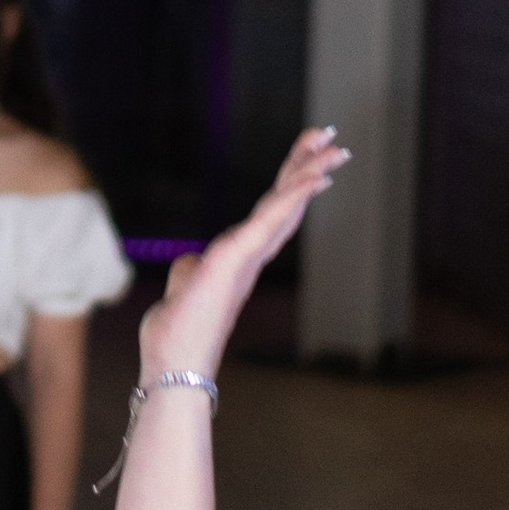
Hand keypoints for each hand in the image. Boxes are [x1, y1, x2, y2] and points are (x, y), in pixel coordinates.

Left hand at [140, 127, 348, 383]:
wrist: (174, 370)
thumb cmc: (176, 338)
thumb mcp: (181, 291)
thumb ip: (189, 271)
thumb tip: (189, 261)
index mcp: (239, 261)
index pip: (271, 215)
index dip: (292, 189)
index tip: (312, 164)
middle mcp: (249, 257)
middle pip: (283, 202)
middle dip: (307, 168)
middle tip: (334, 139)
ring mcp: (245, 256)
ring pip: (282, 204)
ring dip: (308, 172)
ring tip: (334, 146)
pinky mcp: (235, 257)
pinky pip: (268, 219)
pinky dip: (292, 196)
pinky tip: (312, 177)